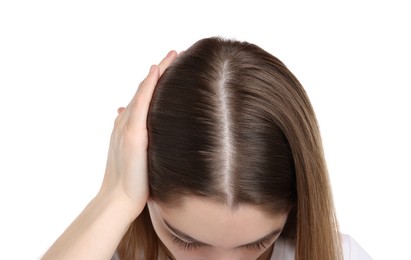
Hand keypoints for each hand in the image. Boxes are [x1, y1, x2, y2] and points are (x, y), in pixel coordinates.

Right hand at [99, 51, 177, 216]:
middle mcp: (127, 121)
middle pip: (145, 89)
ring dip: (157, 71)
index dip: (156, 80)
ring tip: (172, 54)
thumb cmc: (134, 181)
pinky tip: (156, 71)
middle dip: (160, 70)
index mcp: (130, 126)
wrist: (120, 199)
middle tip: (175, 53)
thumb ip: (141, 140)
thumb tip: (141, 128)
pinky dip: (148, 86)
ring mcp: (128, 126)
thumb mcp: (139, 156)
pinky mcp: (133, 134)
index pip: (145, 97)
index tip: (171, 66)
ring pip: (143, 91)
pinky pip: (140, 104)